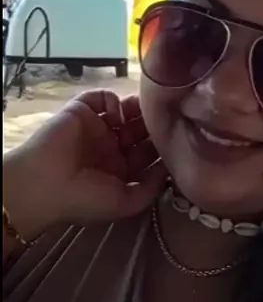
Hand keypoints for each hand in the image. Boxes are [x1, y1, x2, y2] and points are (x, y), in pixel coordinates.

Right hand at [3, 90, 166, 238]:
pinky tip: (117, 114)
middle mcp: (110, 147)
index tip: (179, 140)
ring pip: (126, 111)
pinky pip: (102, 97)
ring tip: (148, 112)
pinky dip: (113, 100)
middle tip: (168, 120)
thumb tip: (170, 167)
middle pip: (141, 129)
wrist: (44, 184)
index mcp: (120, 170)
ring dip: (138, 109)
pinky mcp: (82, 110)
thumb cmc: (84, 199)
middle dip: (154, 125)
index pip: (148, 153)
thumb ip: (151, 188)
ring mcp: (96, 127)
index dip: (163, 146)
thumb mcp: (125, 203)